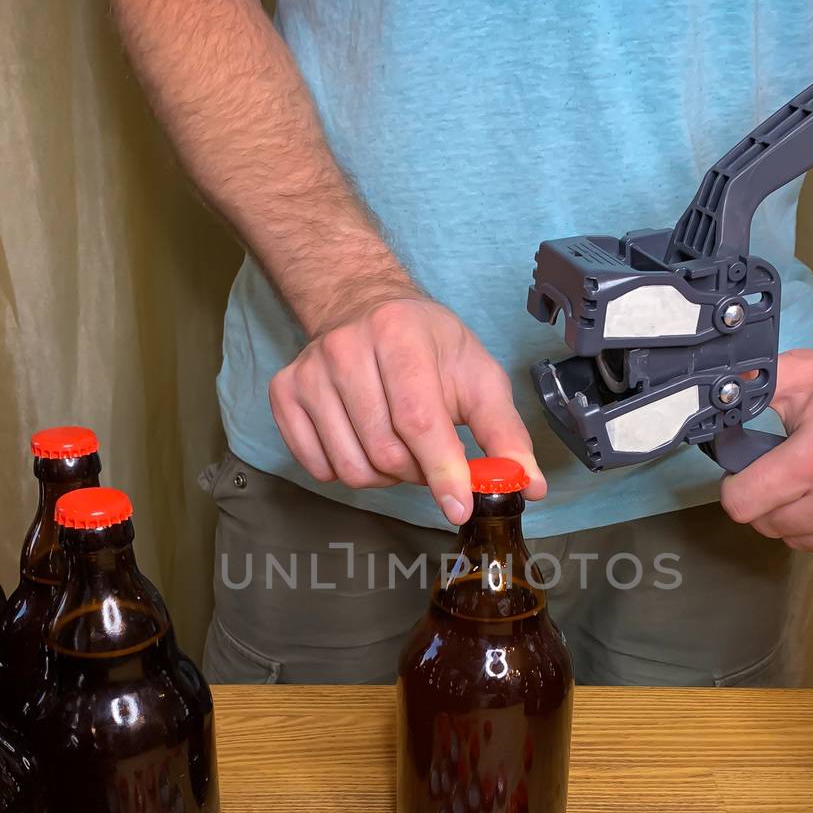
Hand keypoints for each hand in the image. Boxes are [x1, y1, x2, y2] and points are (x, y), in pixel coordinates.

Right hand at [269, 293, 546, 523]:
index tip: (460, 506)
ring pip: (350, 468)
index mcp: (399, 335)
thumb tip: (528, 486)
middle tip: (429, 456)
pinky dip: (347, 471)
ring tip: (397, 446)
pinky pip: (317, 467)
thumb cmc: (428, 346)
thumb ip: (505, 433)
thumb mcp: (478, 376)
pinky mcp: (284, 393)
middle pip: (384, 452)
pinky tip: (363, 443)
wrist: (362, 306)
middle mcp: (345, 348)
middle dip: (416, 472)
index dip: (442, 470)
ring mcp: (309, 371)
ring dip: (384, 476)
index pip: (418, 419)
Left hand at [718, 343, 812, 568]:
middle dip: (772, 499)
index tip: (752, 472)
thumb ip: (752, 387)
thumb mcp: (806, 373)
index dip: (739, 485)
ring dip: (804, 518)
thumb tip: (713, 398)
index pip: (741, 505)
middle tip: (796, 470)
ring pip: (802, 543)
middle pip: (769, 526)